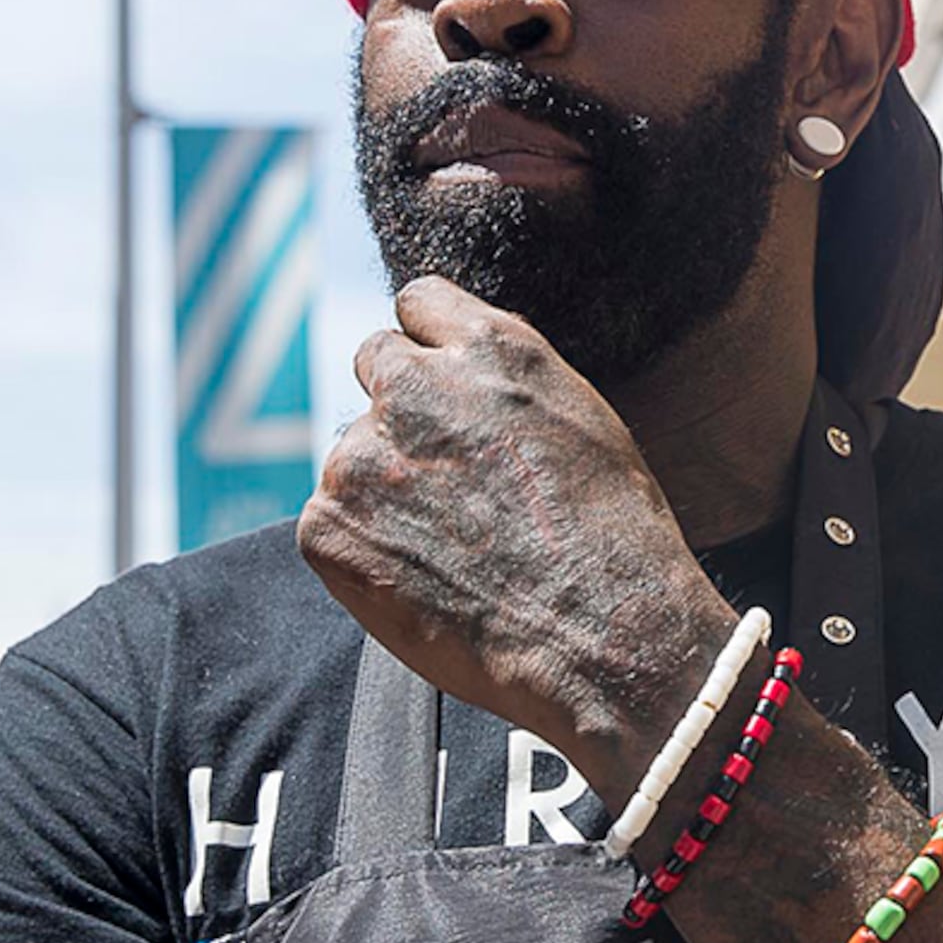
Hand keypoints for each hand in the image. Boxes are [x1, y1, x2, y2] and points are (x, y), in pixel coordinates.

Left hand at [300, 278, 730, 781]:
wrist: (602, 638)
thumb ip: (507, 383)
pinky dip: (362, 554)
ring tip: (452, 553)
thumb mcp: (582, 422)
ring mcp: (361, 456)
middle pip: (375, 366)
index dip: (430, 350)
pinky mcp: (327, 526)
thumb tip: (462, 371)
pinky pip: (329, 526)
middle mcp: (414, 386)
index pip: (417, 304)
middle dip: (401, 412)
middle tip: (444, 480)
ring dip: (384, 491)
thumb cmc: (615, 543)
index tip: (444, 390)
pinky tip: (422, 585)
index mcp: (489, 348)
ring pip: (354, 458)